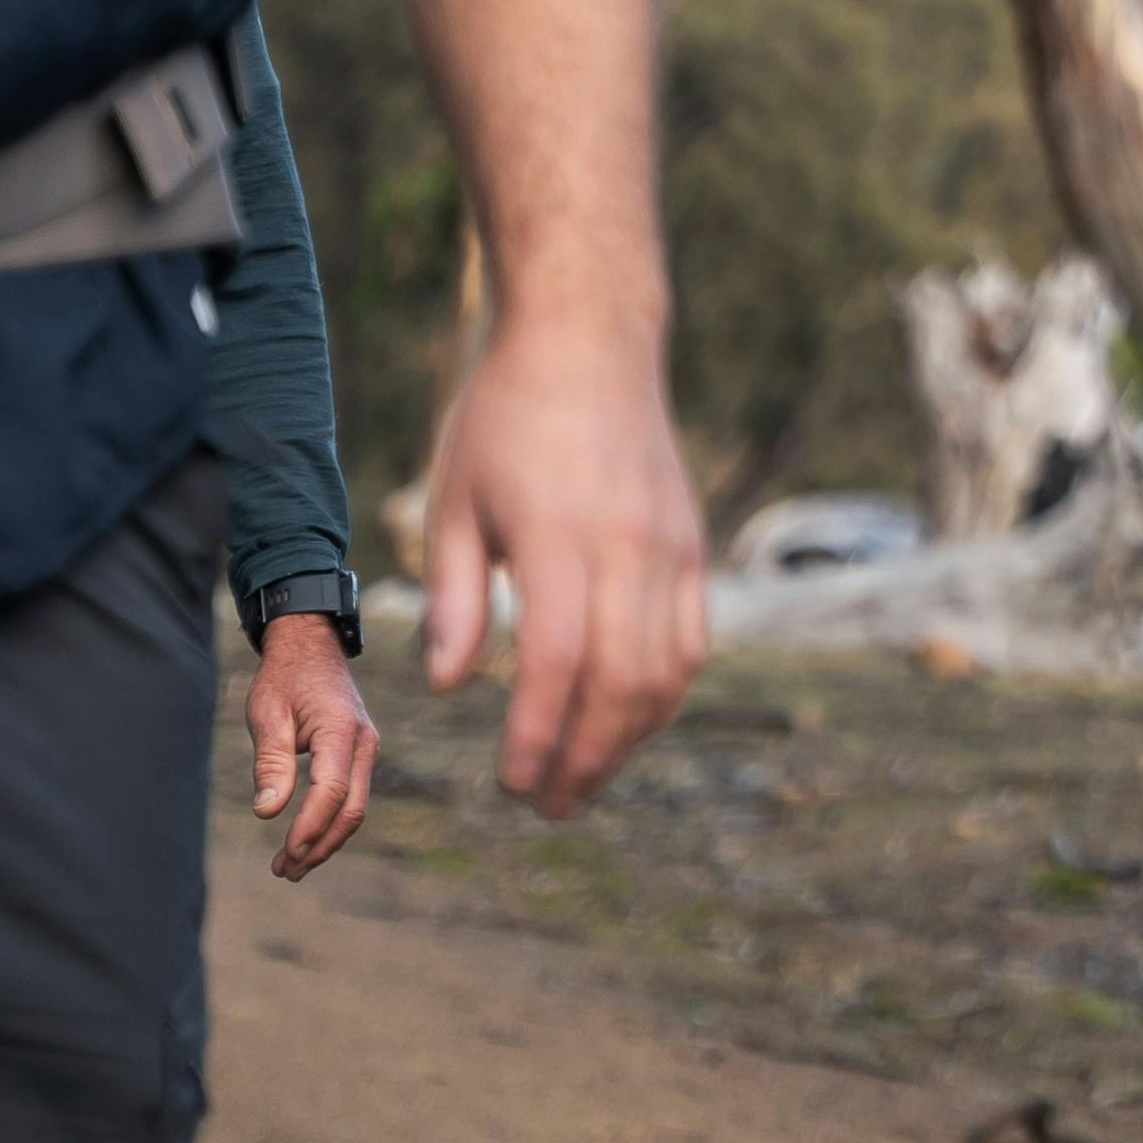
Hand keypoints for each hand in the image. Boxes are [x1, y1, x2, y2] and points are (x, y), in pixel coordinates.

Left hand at [244, 614, 380, 878]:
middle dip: (319, 845)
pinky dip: (329, 822)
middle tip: (285, 871)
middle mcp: (363, 742)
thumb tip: (267, 812)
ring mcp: (366, 749)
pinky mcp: (358, 755)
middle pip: (351, 809)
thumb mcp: (267, 714)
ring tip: (290, 866)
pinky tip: (305, 839)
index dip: (310, 826)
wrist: (312, 647)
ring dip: (324, 840)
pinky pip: (351, 796)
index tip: (287, 853)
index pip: (332, 790)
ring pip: (355, 808)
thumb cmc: (284, 679)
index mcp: (340, 729)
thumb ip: (270, 762)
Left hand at [414, 304, 707, 814]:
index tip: (510, 783)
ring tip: (586, 776)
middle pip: (621, 683)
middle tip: (549, 804)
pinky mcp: (692, 543)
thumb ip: (454, 597)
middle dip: (586, 758)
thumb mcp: (454, 499)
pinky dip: (664, 694)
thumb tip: (450, 687)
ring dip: (629, 738)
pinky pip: (691, 640)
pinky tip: (627, 721)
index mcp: (559, 535)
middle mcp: (628, 546)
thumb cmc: (505, 417)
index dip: (537, 735)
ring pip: (668, 672)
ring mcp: (671, 546)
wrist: (589, 338)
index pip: (555, 663)